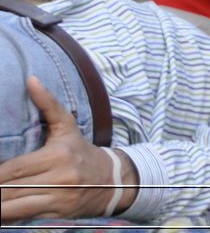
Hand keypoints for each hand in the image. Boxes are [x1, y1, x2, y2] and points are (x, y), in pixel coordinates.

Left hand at [0, 78, 126, 220]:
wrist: (112, 179)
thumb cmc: (81, 151)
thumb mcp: (67, 127)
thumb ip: (48, 104)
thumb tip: (30, 79)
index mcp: (58, 155)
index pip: (14, 169)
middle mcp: (61, 178)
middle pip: (12, 189)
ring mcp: (61, 198)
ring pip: (17, 207)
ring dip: (0, 207)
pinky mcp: (61, 213)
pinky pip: (28, 217)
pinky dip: (11, 216)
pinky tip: (4, 212)